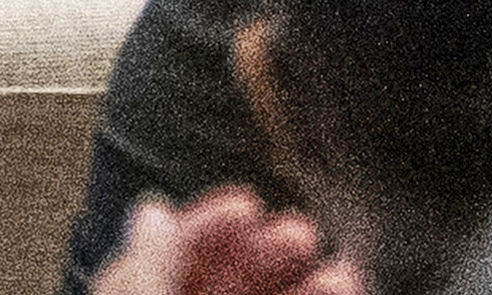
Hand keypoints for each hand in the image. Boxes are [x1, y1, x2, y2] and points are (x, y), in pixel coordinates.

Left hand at [94, 192, 359, 294]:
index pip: (155, 267)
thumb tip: (148, 214)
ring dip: (302, 291)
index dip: (201, 233)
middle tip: (301, 232)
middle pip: (215, 289)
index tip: (246, 205)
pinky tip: (345, 285)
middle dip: (261, 258)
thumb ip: (146, 275)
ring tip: (343, 272)